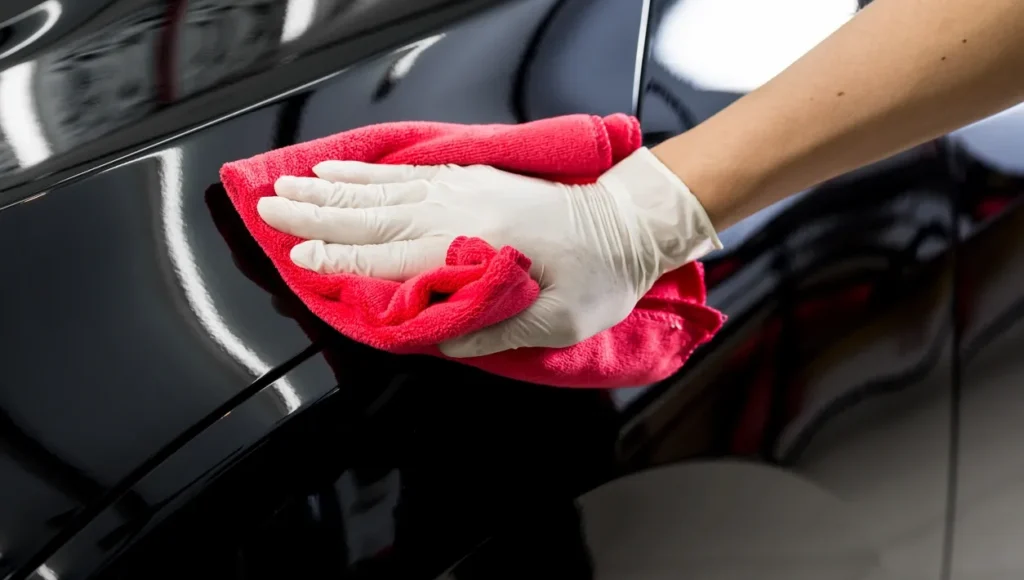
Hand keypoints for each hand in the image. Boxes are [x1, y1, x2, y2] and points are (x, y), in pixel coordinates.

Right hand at [256, 148, 720, 356]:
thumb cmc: (599, 276)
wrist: (630, 221)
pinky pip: (408, 173)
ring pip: (381, 190)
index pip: (390, 259)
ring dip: (331, 189)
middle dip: (315, 215)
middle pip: (372, 215)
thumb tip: (434, 336)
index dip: (339, 262)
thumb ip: (491, 329)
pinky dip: (370, 172)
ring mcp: (464, 189)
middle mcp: (460, 212)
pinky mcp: (472, 178)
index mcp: (475, 249)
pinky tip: (343, 169)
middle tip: (266, 210)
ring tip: (288, 187)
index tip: (297, 261)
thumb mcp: (555, 323)